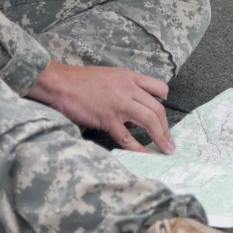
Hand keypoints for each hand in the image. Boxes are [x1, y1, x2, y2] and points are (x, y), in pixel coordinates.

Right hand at [27, 59, 175, 154]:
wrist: (61, 84)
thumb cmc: (81, 81)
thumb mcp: (109, 77)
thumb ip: (124, 92)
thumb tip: (131, 115)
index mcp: (129, 77)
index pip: (159, 88)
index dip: (165, 102)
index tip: (164, 116)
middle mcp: (129, 89)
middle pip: (158, 109)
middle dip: (167, 128)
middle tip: (170, 141)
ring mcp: (120, 105)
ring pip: (150, 121)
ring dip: (161, 137)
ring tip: (167, 149)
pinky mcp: (108, 119)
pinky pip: (128, 137)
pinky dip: (139, 149)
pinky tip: (146, 156)